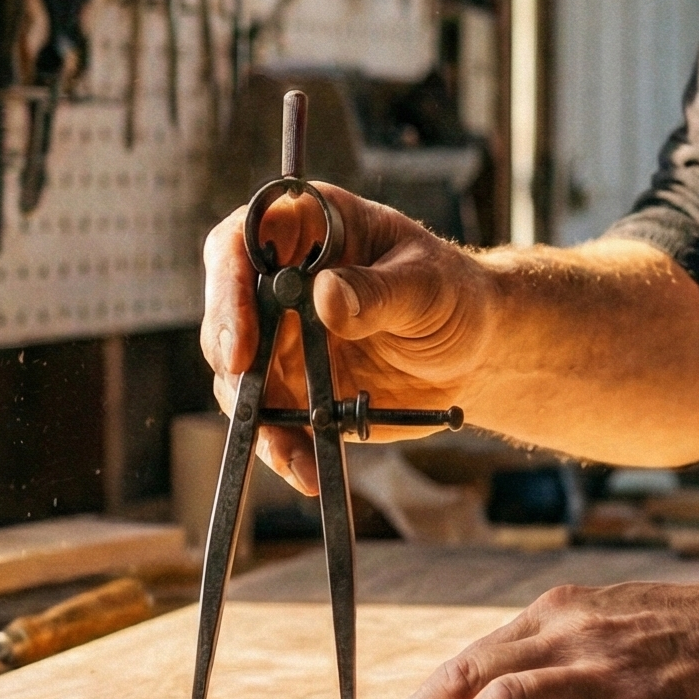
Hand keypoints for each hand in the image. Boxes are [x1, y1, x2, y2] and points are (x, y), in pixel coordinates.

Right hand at [199, 184, 493, 493]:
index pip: (243, 240)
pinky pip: (267, 418)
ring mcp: (280, 335)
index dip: (228, 286)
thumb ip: (379, 291)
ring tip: (293, 452)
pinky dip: (282, 446)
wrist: (473, 352)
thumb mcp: (428, 287)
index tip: (241, 340)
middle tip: (251, 400)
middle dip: (230, 360)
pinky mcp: (289, 385)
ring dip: (255, 416)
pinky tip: (307, 470)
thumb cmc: (453, 296)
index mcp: (310, 228)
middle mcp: (281, 279)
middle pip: (225, 312)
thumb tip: (326, 297)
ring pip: (237, 374)